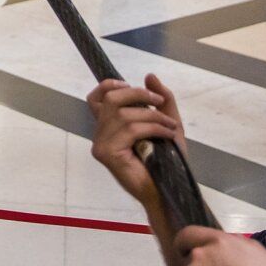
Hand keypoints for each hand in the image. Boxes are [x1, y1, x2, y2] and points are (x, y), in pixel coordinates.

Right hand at [86, 75, 186, 208]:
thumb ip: (161, 99)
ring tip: (170, 126)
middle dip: (138, 95)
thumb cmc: (167, 160)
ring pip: (124, 115)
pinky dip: (154, 127)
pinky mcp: (108, 154)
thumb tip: (149, 75)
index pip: (95, 99)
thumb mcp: (167, 122)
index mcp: (108, 127)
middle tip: (159, 102)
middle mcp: (100, 135)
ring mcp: (101, 145)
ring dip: (153, 116)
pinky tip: (167, 134)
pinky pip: (131, 130)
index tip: (128, 84)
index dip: (108, 86)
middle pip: (110, 100)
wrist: (169, 189)